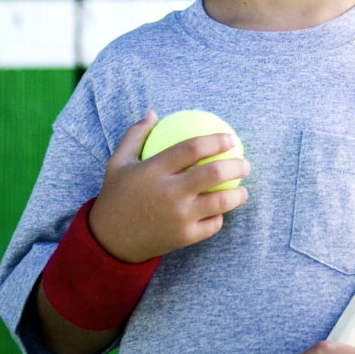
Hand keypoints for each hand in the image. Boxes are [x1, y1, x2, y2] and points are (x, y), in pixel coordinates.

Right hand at [88, 110, 249, 262]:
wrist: (109, 240)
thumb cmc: (117, 195)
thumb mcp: (117, 162)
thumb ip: (135, 135)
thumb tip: (154, 113)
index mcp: (154, 169)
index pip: (193, 148)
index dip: (216, 140)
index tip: (230, 138)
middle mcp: (169, 192)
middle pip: (214, 173)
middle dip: (237, 166)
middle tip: (245, 163)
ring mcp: (178, 216)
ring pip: (220, 202)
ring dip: (238, 195)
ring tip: (243, 190)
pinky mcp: (183, 237)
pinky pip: (212, 224)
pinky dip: (220, 217)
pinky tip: (222, 211)